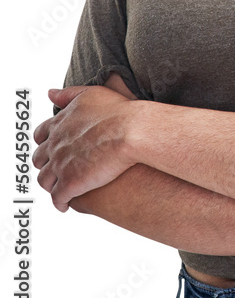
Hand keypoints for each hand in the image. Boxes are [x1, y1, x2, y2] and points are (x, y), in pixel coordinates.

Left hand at [33, 86, 137, 211]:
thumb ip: (69, 94)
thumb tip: (51, 93)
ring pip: (45, 180)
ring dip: (51, 184)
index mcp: (60, 124)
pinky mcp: (70, 183)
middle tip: (56, 168)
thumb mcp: (91, 94)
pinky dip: (59, 202)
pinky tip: (65, 204)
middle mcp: (55, 144)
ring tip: (59, 187)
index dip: (46, 142)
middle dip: (46, 164)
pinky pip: (58, 198)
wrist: (132, 130)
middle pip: (40, 159)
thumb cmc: (118, 111)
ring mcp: (60, 165)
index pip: (41, 135)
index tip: (53, 146)